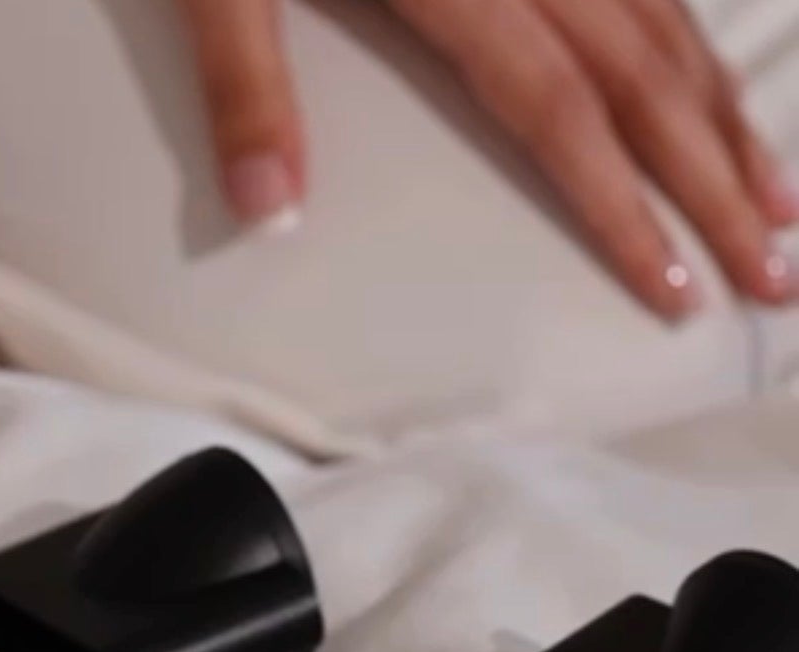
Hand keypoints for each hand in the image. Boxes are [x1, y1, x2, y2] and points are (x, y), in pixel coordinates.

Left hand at [176, 0, 798, 317]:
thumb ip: (245, 80)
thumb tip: (269, 210)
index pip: (561, 113)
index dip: (624, 208)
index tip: (677, 287)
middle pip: (642, 75)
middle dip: (715, 181)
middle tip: (773, 274)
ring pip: (667, 16)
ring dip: (725, 112)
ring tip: (781, 194)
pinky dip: (692, 32)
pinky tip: (712, 75)